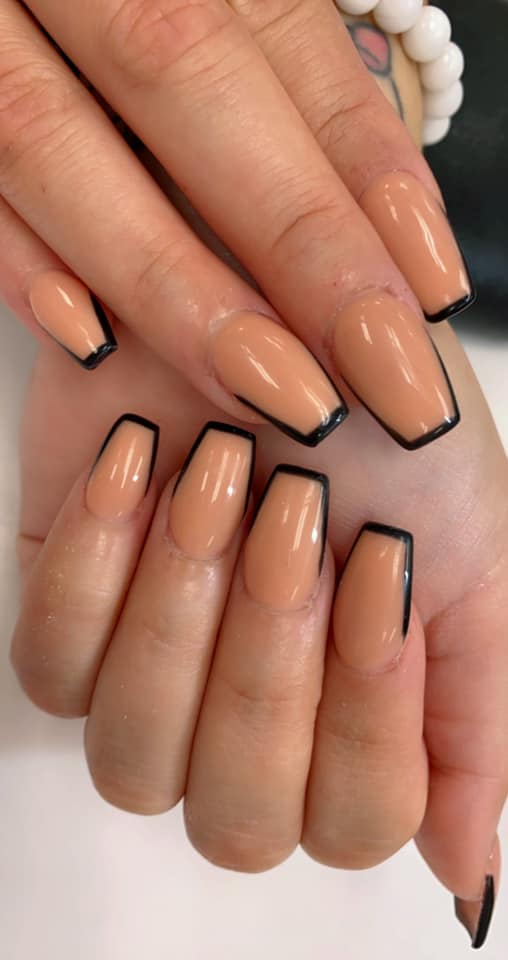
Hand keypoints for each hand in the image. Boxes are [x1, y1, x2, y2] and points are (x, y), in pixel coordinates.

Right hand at [0, 0, 470, 449]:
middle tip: (391, 383)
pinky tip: (93, 342)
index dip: (369, 170)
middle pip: (189, 84)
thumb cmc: (128, 15)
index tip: (432, 293)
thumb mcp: (213, 13)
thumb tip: (377, 229)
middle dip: (301, 244)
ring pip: (57, 141)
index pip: (292, 44)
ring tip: (286, 398)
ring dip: (176, 287)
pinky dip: (22, 259)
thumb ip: (274, 88)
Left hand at [11, 322, 507, 948]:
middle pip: (234, 813)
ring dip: (182, 618)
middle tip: (293, 511)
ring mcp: (148, 674)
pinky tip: (139, 468)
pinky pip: (51, 667)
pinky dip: (98, 569)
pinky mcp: (65, 610)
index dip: (365, 719)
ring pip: (133, 758)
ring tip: (218, 478)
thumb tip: (466, 867)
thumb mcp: (464, 553)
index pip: (348, 821)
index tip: (377, 568)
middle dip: (266, 665)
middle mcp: (242, 719)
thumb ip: (475, 709)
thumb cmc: (378, 410)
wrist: (279, 293)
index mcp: (347, 718)